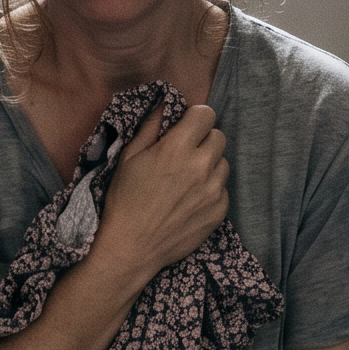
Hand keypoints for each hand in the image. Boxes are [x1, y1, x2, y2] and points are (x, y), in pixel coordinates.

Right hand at [92, 103, 228, 278]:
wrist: (132, 246)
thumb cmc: (125, 199)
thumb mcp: (130, 157)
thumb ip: (151, 126)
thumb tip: (165, 102)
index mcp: (178, 148)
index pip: (206, 114)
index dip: (194, 119)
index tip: (184, 129)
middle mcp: (202, 166)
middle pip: (219, 136)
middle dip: (203, 141)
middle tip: (184, 156)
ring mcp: (214, 190)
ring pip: (223, 163)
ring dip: (209, 166)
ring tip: (186, 181)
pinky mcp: (219, 211)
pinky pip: (223, 190)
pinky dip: (210, 191)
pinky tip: (189, 201)